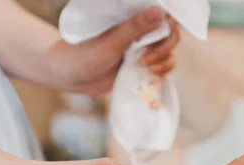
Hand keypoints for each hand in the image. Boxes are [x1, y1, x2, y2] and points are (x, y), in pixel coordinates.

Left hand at [53, 6, 180, 94]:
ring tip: (146, 65)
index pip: (164, 11)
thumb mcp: (112, 41)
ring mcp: (144, 47)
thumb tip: (160, 10)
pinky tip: (151, 72)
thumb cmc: (85, 52)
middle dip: (165, 45)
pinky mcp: (144, 64)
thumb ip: (136, 26)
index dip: (171, 18)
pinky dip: (163, 69)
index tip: (167, 29)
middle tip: (146, 57)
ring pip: (169, 49)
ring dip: (164, 58)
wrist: (72, 75)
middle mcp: (142, 29)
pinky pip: (164, 65)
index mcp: (134, 15)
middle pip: (171, 32)